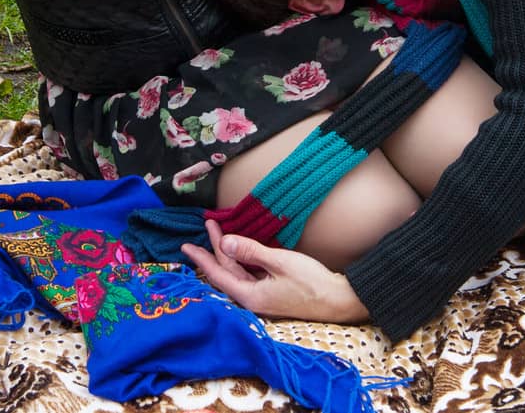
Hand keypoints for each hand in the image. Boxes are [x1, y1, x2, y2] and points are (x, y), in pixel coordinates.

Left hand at [180, 219, 369, 323]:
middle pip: (227, 272)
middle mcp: (252, 299)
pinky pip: (249, 275)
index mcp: (250, 296)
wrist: (338, 300)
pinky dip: (242, 259)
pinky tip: (240, 248)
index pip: (218, 274)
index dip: (201, 258)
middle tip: (209, 225)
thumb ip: (251, 251)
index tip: (185, 245)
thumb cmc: (311, 282)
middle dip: (216, 248)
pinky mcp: (271, 293)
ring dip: (229, 252)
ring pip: (238, 272)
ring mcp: (262, 297)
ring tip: (220, 232)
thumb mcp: (280, 262)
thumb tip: (225, 242)